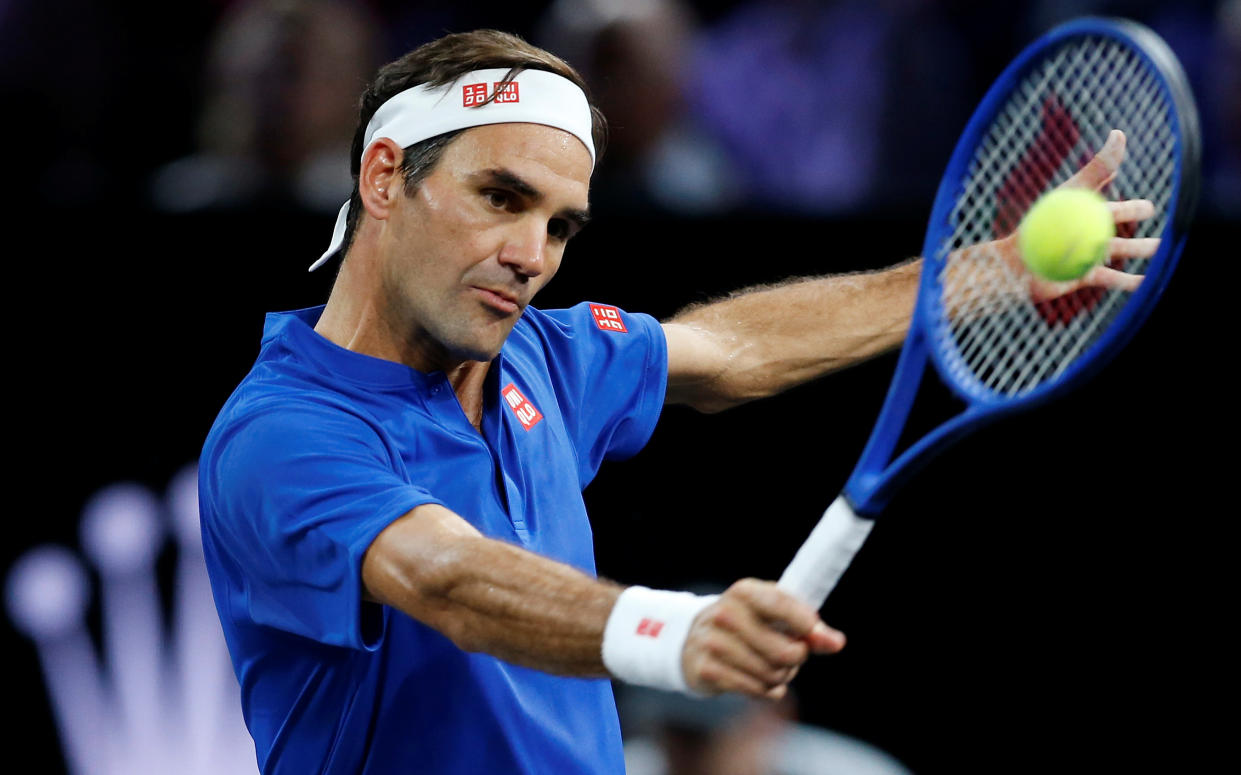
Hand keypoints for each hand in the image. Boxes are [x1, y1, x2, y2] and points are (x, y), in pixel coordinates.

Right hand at [681, 578, 844, 699]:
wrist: (696, 641)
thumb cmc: (748, 625)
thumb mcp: (775, 616)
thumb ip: (809, 628)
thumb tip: (837, 642)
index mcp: (744, 592)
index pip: (781, 603)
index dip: (804, 623)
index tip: (810, 634)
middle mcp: (724, 613)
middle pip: (783, 651)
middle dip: (796, 659)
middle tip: (793, 656)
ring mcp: (712, 642)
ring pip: (771, 674)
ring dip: (780, 677)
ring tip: (773, 669)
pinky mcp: (706, 669)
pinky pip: (754, 689)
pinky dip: (765, 690)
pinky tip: (760, 682)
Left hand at [946, 129, 1159, 314]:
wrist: (1017, 265)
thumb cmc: (1040, 225)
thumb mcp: (1073, 193)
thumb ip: (1098, 168)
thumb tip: (1120, 134)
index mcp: (1085, 213)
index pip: (1117, 209)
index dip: (1134, 208)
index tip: (1149, 207)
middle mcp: (1088, 233)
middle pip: (1120, 229)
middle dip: (1135, 228)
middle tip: (1162, 231)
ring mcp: (1086, 255)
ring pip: (1121, 252)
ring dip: (1140, 251)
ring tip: (1161, 252)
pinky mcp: (1083, 275)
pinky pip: (1111, 278)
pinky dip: (1129, 281)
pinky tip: (1146, 282)